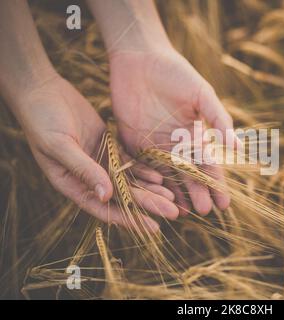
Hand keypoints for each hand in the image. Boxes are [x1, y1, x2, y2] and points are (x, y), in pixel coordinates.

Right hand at [10, 75, 177, 230]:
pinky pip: (129, 163)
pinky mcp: (108, 147)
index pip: (105, 208)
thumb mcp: (59, 146)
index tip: (152, 226)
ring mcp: (100, 162)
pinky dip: (144, 170)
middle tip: (173, 212)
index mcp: (72, 184)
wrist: (42, 92)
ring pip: (129, 180)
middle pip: (123, 196)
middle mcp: (88, 177)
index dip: (129, 218)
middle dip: (148, 204)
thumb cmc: (42, 120)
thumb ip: (84, 170)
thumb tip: (107, 196)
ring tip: (172, 198)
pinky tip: (160, 176)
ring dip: (150, 189)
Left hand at [109, 48, 233, 215]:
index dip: (216, 183)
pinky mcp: (131, 142)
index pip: (207, 164)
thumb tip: (238, 147)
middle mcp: (175, 144)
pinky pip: (140, 166)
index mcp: (193, 134)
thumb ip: (218, 119)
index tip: (224, 202)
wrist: (140, 58)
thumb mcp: (202, 95)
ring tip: (182, 212)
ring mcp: (153, 145)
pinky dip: (147, 182)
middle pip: (187, 174)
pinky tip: (154, 196)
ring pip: (165, 175)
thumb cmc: (176, 73)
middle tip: (205, 212)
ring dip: (174, 193)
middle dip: (197, 193)